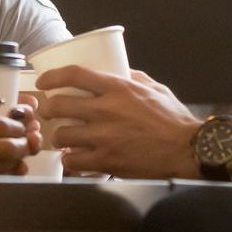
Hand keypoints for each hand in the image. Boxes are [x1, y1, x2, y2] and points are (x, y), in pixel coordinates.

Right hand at [0, 93, 34, 176]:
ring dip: (18, 159)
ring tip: (24, 151)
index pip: (1, 124)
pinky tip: (9, 169)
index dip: (21, 121)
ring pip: (1, 167)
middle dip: (25, 142)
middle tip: (31, 135)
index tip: (27, 116)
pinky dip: (3, 174)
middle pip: (7, 148)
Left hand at [36, 67, 198, 178]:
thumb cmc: (174, 119)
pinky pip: (73, 161)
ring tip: (64, 139)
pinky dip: (70, 160)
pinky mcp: (106, 161)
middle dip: (50, 109)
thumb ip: (132, 78)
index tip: (43, 81)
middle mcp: (106, 110)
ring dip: (59, 137)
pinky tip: (75, 159)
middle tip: (51, 113)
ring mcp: (104, 137)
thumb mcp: (154, 88)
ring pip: (61, 134)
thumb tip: (117, 70)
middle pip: (59, 105)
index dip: (52, 76)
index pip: (74, 74)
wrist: (188, 150)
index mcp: (118, 88)